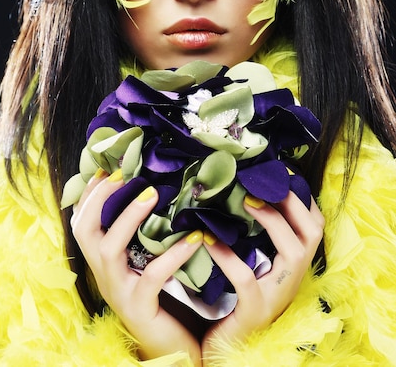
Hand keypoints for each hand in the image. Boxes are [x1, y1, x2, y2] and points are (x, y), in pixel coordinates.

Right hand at [71, 171, 201, 364]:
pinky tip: (196, 238)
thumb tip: (153, 191)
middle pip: (84, 231)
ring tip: (153, 195)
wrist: (171, 348)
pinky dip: (173, 254)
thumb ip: (142, 237)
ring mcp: (118, 292)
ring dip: (129, 217)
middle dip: (100, 198)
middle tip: (125, 175)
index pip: (82, 223)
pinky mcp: (140, 307)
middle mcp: (103, 275)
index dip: (89, 195)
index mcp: (103, 263)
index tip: (106, 169)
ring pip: (109, 248)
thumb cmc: (161, 299)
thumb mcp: (145, 264)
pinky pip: (152, 277)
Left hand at [201, 191, 323, 360]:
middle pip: (313, 233)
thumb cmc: (237, 300)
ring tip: (245, 202)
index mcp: (293, 265)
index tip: (281, 174)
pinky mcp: (255, 310)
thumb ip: (256, 239)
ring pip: (292, 251)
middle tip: (263, 184)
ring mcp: (278, 295)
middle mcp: (294, 278)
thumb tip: (243, 194)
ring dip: (272, 222)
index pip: (315, 226)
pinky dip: (228, 256)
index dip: (303, 199)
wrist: (226, 348)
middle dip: (293, 203)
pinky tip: (208, 240)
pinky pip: (246, 278)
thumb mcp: (255, 266)